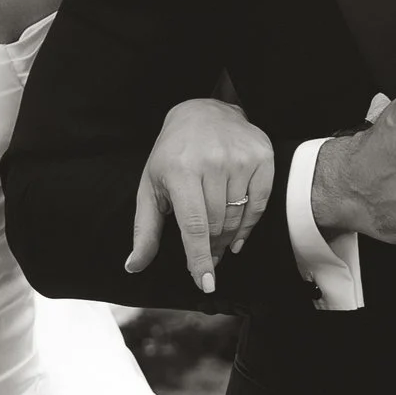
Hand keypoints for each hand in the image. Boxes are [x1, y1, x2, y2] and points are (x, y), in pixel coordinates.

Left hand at [127, 98, 275, 294]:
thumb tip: (134, 266)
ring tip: (218, 242)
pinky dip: (249, 225)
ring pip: (238, 217)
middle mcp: (213, 161)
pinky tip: (238, 235)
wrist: (203, 110)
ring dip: (228, 238)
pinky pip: (260, 204)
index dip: (199, 257)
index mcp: (181, 170)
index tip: (205, 283)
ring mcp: (240, 158)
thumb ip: (145, 229)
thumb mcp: (151, 186)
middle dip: (211, 248)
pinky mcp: (262, 156)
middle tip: (207, 257)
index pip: (193, 225)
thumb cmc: (172, 154)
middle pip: (217, 225)